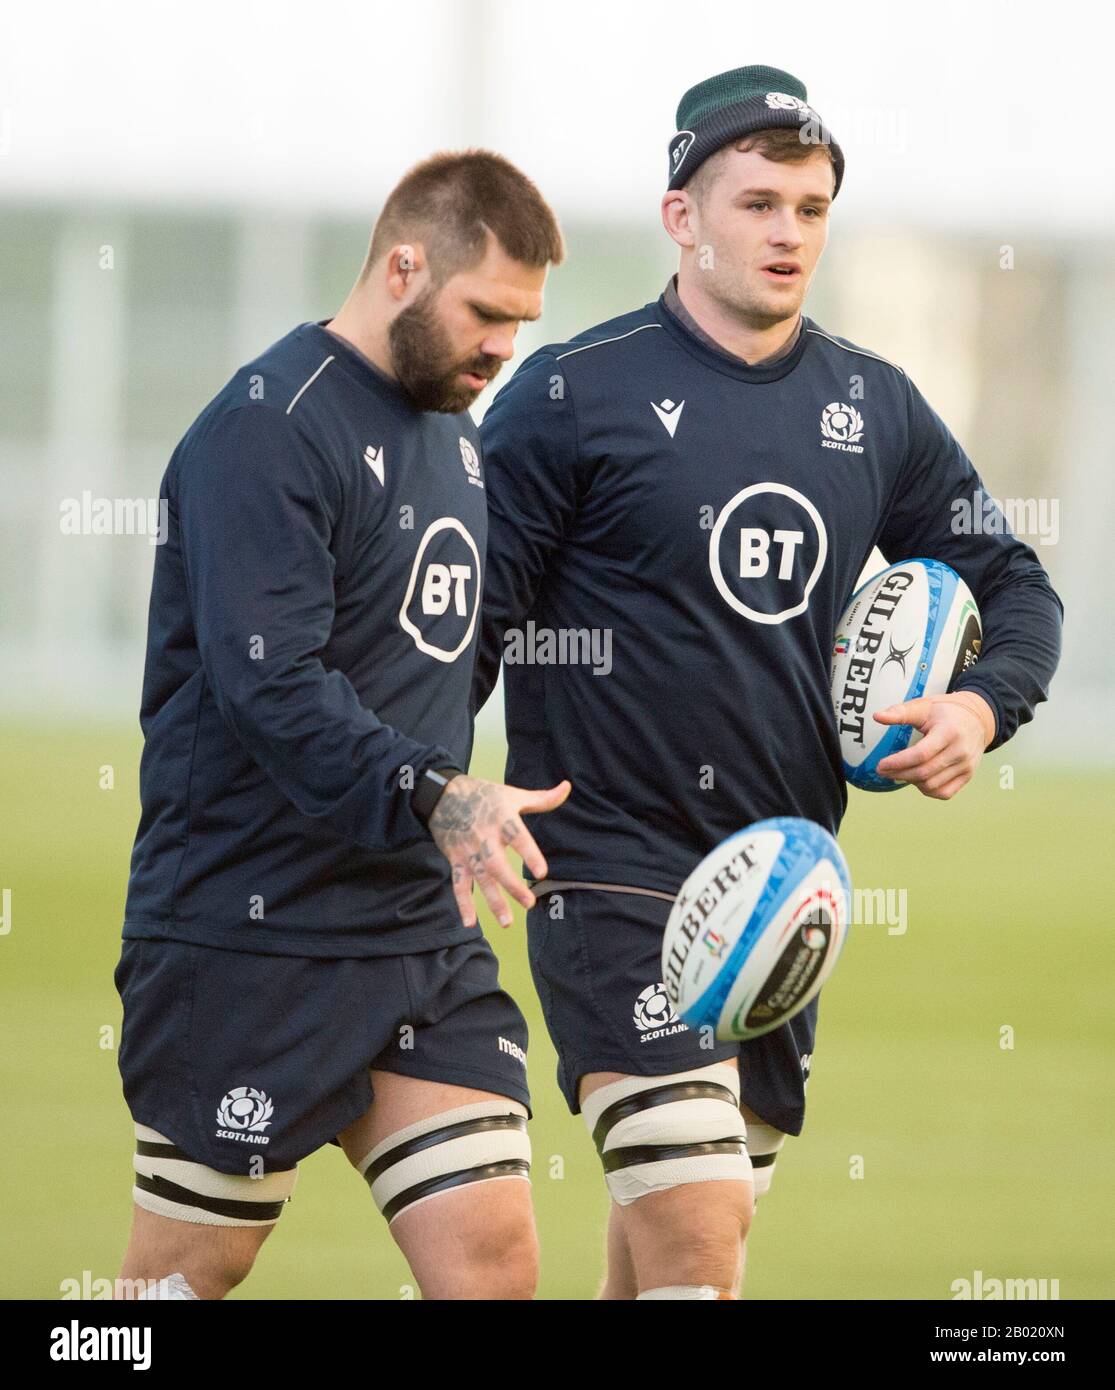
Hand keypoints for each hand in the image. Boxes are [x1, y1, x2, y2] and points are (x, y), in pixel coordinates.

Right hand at [428, 775, 571, 928]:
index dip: (529, 853)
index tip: (542, 873)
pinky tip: (470, 922)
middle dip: (511, 886)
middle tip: (530, 904)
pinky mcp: (456, 859)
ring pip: (480, 878)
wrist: (442, 795)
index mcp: (501, 818)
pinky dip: (463, 903)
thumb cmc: (484, 795)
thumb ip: (541, 798)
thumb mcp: (512, 794)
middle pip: (496, 864)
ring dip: (492, 901)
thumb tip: (567, 787)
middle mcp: (483, 836)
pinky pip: (458, 883)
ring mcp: (468, 850)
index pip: (517, 836)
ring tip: (507, 922)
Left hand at [873, 692, 994, 800]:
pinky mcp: (968, 775)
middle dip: (899, 774)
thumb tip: (877, 716)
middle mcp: (960, 751)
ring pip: (932, 785)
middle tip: (882, 771)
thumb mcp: (923, 706)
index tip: (880, 765)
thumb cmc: (946, 711)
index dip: (898, 762)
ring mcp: (966, 765)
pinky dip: (927, 790)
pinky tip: (917, 780)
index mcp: (949, 731)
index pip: (921, 754)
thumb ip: (900, 712)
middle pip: (924, 772)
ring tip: (899, 773)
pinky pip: (944, 793)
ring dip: (910, 782)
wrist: (978, 719)